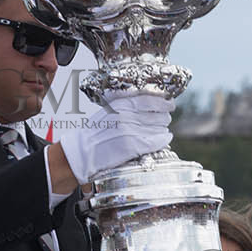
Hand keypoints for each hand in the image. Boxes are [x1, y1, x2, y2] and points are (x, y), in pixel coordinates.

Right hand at [57, 100, 171, 183]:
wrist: (83, 152)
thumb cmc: (96, 132)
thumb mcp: (110, 110)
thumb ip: (128, 104)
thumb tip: (152, 102)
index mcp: (121, 103)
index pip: (152, 98)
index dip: (164, 101)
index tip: (169, 103)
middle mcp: (127, 115)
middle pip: (159, 113)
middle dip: (164, 116)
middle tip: (164, 118)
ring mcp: (131, 131)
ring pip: (160, 127)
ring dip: (163, 128)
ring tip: (161, 130)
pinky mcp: (133, 146)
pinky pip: (157, 141)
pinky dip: (163, 139)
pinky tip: (164, 138)